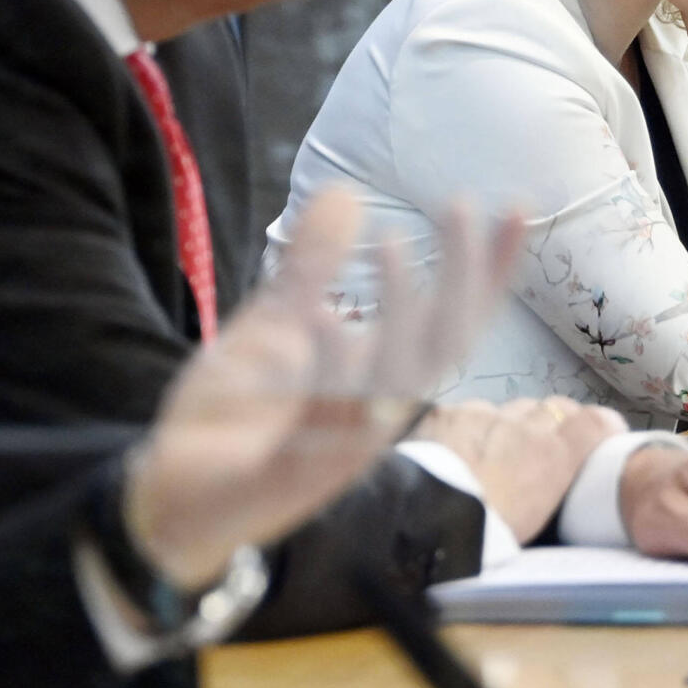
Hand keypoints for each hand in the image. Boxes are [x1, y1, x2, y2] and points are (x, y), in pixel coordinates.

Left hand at [122, 189, 521, 587]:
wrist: (169, 496)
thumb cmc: (237, 416)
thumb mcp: (273, 327)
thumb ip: (311, 267)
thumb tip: (345, 191)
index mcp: (377, 379)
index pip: (450, 321)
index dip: (486, 271)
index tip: (517, 209)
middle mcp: (371, 414)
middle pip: (440, 348)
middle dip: (460, 279)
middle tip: (462, 206)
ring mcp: (334, 450)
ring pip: (391, 388)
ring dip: (400, 316)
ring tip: (391, 245)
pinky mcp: (286, 477)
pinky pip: (319, 430)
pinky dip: (325, 374)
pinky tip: (322, 317)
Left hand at [409, 396, 618, 542]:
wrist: (430, 518)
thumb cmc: (488, 533)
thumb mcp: (536, 518)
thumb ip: (551, 482)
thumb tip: (555, 472)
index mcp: (553, 457)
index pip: (595, 421)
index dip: (602, 424)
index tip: (603, 431)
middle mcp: (524, 427)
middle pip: (553, 408)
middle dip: (554, 421)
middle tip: (543, 442)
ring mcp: (484, 414)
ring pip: (509, 408)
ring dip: (509, 424)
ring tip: (494, 449)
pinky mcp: (448, 412)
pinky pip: (468, 412)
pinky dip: (468, 426)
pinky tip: (456, 448)